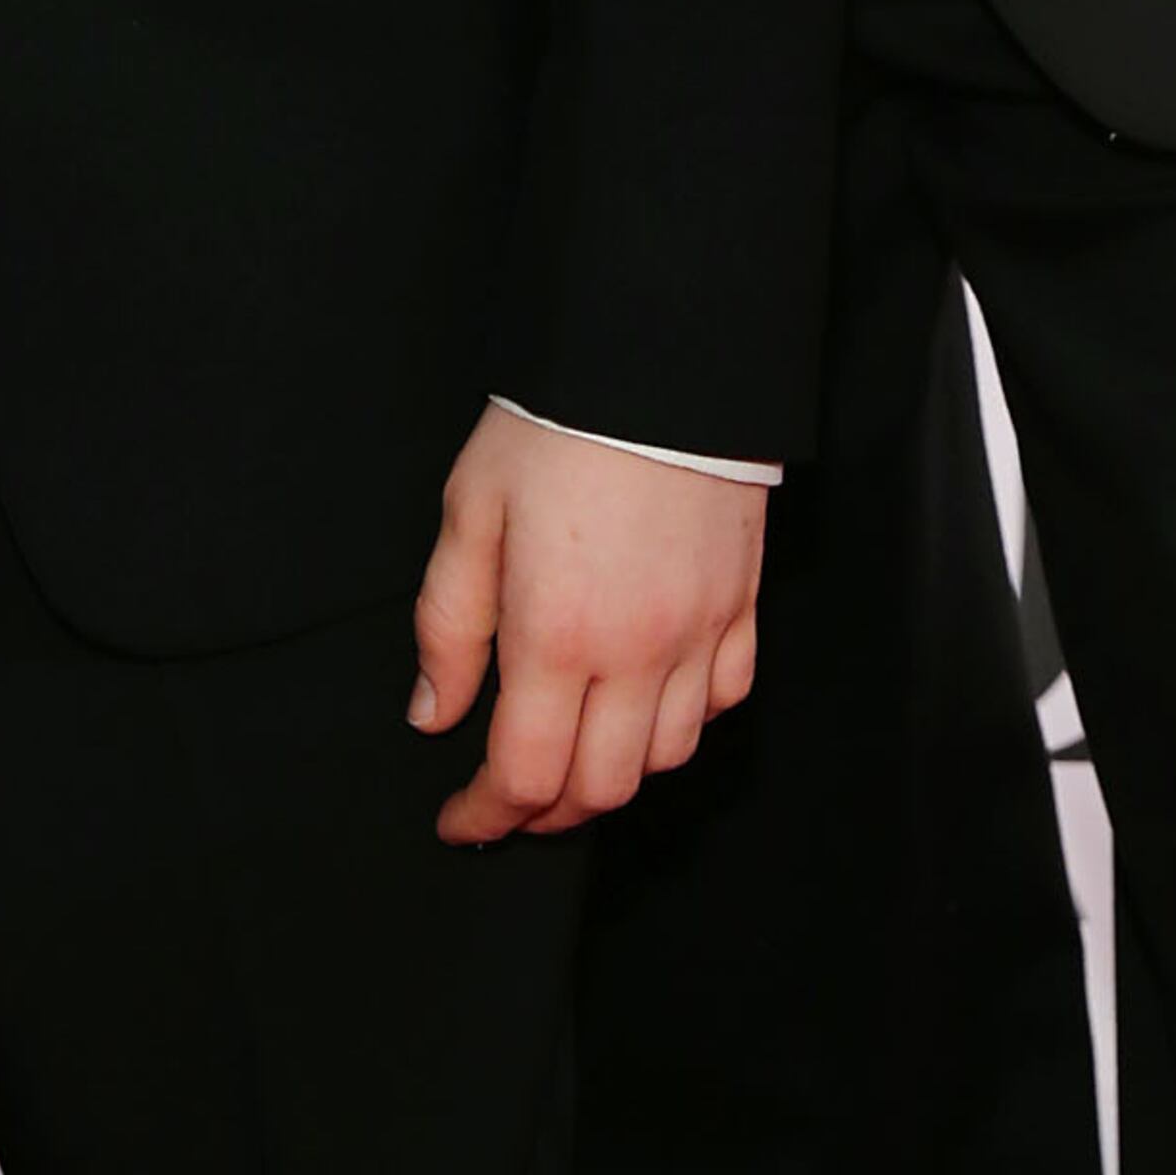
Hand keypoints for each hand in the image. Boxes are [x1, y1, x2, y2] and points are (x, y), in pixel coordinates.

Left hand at [409, 407, 764, 844]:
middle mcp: (636, 652)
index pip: (523, 776)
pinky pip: (724, 700)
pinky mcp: (742, 603)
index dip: (485, 817)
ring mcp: (698, 632)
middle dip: (545, 813)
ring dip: (614, 775)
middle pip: (599, 789)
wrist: (656, 353)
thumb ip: (448, 626)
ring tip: (574, 753)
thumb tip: (433, 717)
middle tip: (508, 799)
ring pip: (666, 758)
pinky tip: (648, 703)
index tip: (458, 821)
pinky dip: (685, 724)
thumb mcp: (470, 512)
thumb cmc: (554, 425)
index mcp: (556, 636)